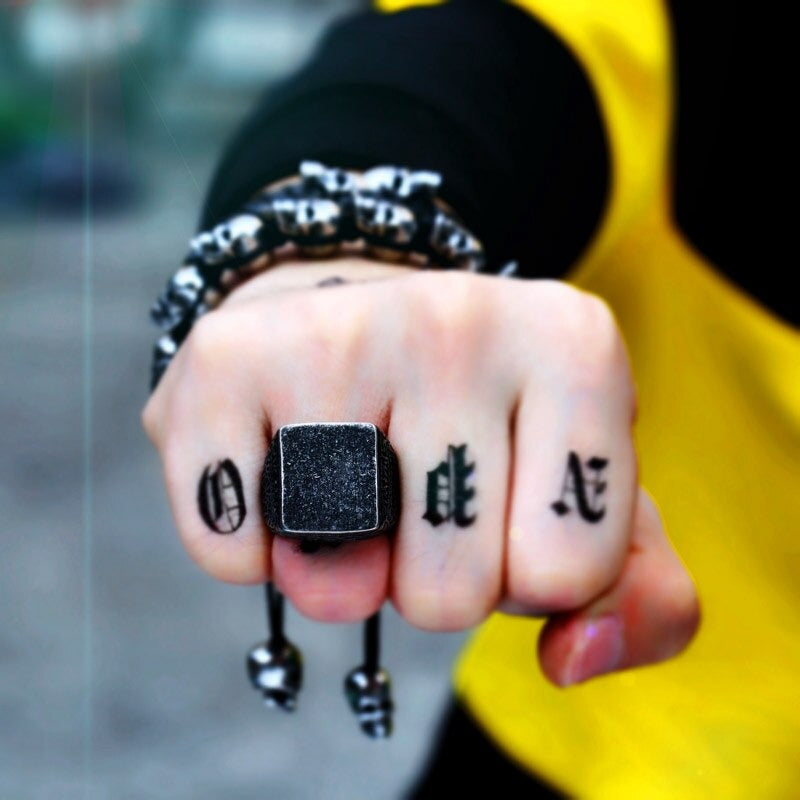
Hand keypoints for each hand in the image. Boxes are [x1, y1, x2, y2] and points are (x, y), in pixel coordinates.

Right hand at [142, 258, 698, 685]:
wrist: (354, 328)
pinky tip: (276, 475)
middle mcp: (461, 316)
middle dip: (431, 576)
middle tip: (417, 492)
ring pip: (340, 582)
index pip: (567, 573)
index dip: (528, 573)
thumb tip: (571, 658)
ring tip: (353, 482)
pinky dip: (254, 551)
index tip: (504, 502)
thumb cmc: (481, 427)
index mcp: (574, 346)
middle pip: (449, 593)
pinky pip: (231, 554)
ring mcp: (336, 330)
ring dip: (346, 568)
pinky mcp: (225, 358)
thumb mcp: (589, 499)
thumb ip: (638, 597)